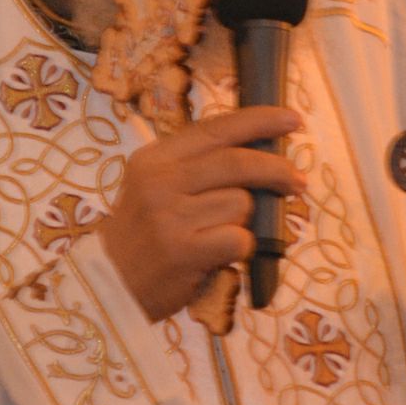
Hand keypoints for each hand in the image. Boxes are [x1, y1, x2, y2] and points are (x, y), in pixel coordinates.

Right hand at [100, 105, 304, 321]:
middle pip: (236, 163)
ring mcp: (170, 216)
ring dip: (244, 221)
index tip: (292, 120)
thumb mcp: (155, 185)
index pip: (216, 129)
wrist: (108, 284)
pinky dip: (240, 248)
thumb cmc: (143, 234)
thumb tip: (260, 152)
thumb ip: (197, 166)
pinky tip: (219, 255)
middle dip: (276, 169)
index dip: (259, 121)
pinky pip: (238, 239)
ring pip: (240, 204)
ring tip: (219, 235)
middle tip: (297, 181)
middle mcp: (160, 181)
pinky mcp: (182, 250)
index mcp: (156, 158)